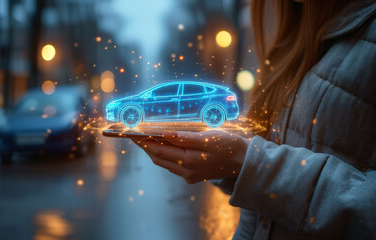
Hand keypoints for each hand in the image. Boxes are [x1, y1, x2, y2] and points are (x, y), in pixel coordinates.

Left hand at [131, 130, 247, 183]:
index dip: (144, 141)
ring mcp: (189, 175)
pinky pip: (173, 165)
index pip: (158, 150)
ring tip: (146, 138)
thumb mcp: (207, 137)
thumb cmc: (228, 146)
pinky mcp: (192, 176)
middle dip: (146, 146)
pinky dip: (165, 155)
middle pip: (158, 158)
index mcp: (188, 162)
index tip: (132, 133)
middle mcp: (186, 172)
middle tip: (135, 133)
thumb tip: (164, 134)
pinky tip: (163, 146)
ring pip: (164, 162)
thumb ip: (184, 137)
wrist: (244, 161)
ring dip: (154, 150)